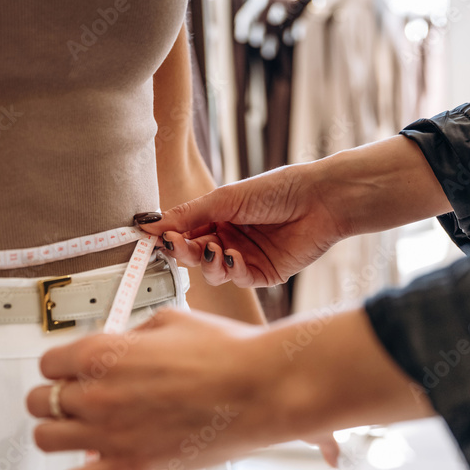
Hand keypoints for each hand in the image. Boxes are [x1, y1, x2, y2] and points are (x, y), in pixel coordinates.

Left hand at [18, 309, 340, 469]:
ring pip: (45, 438)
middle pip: (41, 400)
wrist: (261, 389)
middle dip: (57, 397)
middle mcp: (95, 394)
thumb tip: (118, 348)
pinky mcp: (128, 469)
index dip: (63, 366)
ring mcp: (108, 435)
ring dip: (56, 431)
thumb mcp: (169, 322)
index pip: (49, 362)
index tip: (76, 371)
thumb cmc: (226, 352)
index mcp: (101, 353)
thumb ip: (130, 337)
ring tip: (74, 429)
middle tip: (79, 398)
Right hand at [137, 162, 349, 286]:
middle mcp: (229, 239)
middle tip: (178, 245)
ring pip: (213, 273)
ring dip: (209, 262)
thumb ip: (187, 215)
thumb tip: (149, 223)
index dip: (168, 238)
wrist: (320, 200)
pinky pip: (239, 280)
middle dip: (184, 252)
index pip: (184, 233)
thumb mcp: (225, 199)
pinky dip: (232, 270)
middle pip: (195, 256)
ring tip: (214, 248)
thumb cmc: (277, 189)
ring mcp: (246, 258)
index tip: (152, 238)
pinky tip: (233, 256)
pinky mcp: (264, 274)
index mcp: (218, 218)